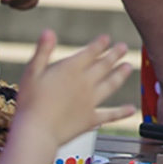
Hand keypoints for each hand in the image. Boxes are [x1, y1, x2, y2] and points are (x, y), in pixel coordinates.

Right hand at [14, 30, 134, 148]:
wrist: (36, 131)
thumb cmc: (29, 103)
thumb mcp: (32, 73)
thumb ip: (42, 51)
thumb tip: (48, 31)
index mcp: (71, 70)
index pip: (90, 52)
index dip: (100, 44)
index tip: (107, 38)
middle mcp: (85, 83)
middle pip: (104, 65)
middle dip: (115, 54)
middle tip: (123, 47)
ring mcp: (90, 101)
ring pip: (111, 84)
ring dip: (120, 75)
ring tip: (128, 67)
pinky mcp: (91, 119)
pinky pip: (110, 114)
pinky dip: (122, 112)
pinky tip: (132, 109)